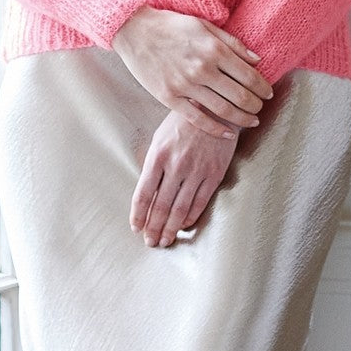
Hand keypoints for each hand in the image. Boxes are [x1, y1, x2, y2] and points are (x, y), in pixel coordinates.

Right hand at [112, 7, 271, 137]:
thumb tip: (256, 59)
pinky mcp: (170, 98)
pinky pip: (198, 119)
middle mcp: (202, 69)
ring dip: (242, 119)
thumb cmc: (170, 25)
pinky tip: (227, 133)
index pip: (249, 75)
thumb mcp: (204, 25)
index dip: (263, 88)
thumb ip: (232, 43)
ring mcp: (185, 85)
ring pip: (223, 110)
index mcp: (213, 49)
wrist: (134, 30)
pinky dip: (216, 129)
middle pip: (240, 96)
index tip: (268, 93)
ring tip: (251, 121)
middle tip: (260, 108)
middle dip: (256, 105)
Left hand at [131, 110, 237, 246]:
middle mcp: (176, 165)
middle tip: (150, 242)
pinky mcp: (214, 174)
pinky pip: (200, 203)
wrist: (215, 109)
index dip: (138, 214)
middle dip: (153, 228)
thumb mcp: (160, 138)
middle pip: (161, 206)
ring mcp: (196, 171)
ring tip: (165, 240)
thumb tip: (146, 193)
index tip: (135, 227)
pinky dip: (190, 218)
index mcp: (158, 155)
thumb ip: (153, 164)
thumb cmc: (183, 122)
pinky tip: (184, 225)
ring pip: (180, 209)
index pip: (143, 193)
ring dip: (170, 228)